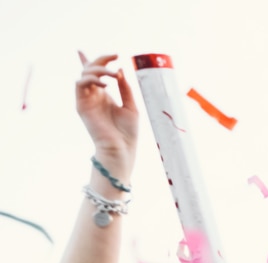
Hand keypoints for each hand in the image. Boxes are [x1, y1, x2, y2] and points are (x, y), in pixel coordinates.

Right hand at [75, 52, 137, 173]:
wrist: (121, 148)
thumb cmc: (127, 132)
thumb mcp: (131, 105)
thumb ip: (125, 88)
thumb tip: (120, 69)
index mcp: (104, 95)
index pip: (95, 74)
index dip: (95, 60)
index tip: (111, 52)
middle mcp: (93, 95)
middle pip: (90, 69)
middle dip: (102, 59)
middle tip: (116, 56)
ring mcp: (86, 99)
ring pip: (84, 74)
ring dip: (98, 68)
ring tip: (114, 73)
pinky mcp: (81, 105)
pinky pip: (80, 84)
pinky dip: (91, 79)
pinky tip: (105, 83)